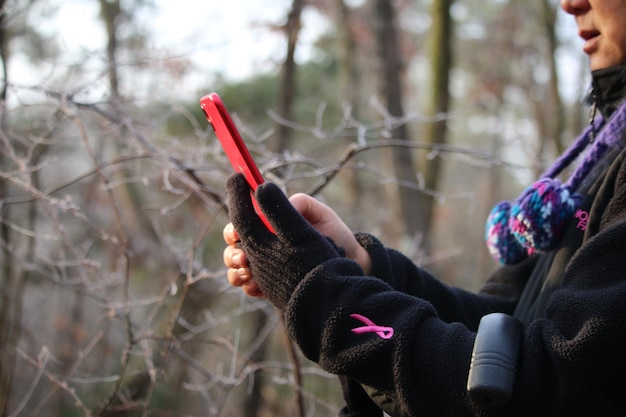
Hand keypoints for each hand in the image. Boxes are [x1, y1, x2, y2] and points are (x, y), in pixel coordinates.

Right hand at [223, 182, 371, 297]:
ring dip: (237, 272)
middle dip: (232, 254)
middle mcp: (264, 246)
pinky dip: (249, 287)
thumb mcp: (321, 214)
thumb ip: (302, 204)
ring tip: (250, 274)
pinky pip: (250, 288)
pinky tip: (258, 288)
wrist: (351, 263)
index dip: (234, 228)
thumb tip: (284, 206)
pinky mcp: (272, 288)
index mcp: (271, 225)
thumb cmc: (334, 234)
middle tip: (244, 258)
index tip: (237, 233)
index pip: (242, 223)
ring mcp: (266, 268)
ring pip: (236, 270)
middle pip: (233, 249)